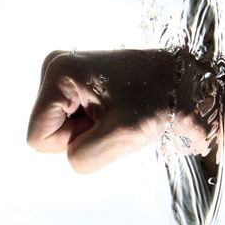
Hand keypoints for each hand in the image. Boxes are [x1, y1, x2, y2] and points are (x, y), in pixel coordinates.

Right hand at [27, 49, 220, 172]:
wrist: (186, 81)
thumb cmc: (160, 100)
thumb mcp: (121, 136)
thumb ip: (82, 156)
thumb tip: (71, 154)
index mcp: (58, 73)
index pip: (38, 137)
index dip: (71, 143)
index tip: (104, 125)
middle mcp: (57, 68)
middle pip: (50, 129)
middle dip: (82, 134)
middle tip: (116, 117)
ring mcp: (69, 73)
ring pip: (64, 126)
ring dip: (92, 129)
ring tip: (120, 111)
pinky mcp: (82, 80)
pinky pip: (76, 117)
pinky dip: (97, 122)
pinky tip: (118, 107)